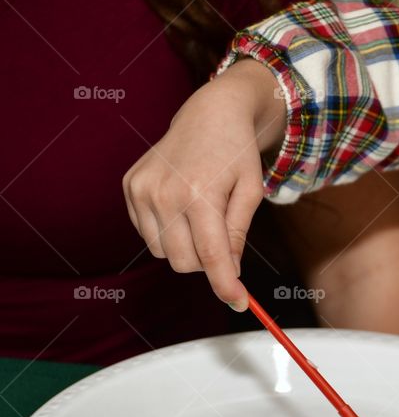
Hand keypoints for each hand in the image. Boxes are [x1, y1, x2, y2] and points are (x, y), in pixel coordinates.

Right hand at [123, 59, 285, 309]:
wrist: (210, 113)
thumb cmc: (237, 153)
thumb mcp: (251, 192)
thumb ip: (237, 234)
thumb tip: (229, 272)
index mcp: (200, 194)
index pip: (212, 257)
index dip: (226, 286)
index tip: (239, 303)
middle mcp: (165, 194)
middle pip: (185, 263)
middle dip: (208, 263)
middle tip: (223, 239)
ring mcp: (142, 190)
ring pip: (164, 252)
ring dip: (187, 248)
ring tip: (202, 217)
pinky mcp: (130, 186)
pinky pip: (148, 234)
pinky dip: (168, 232)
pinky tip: (182, 207)